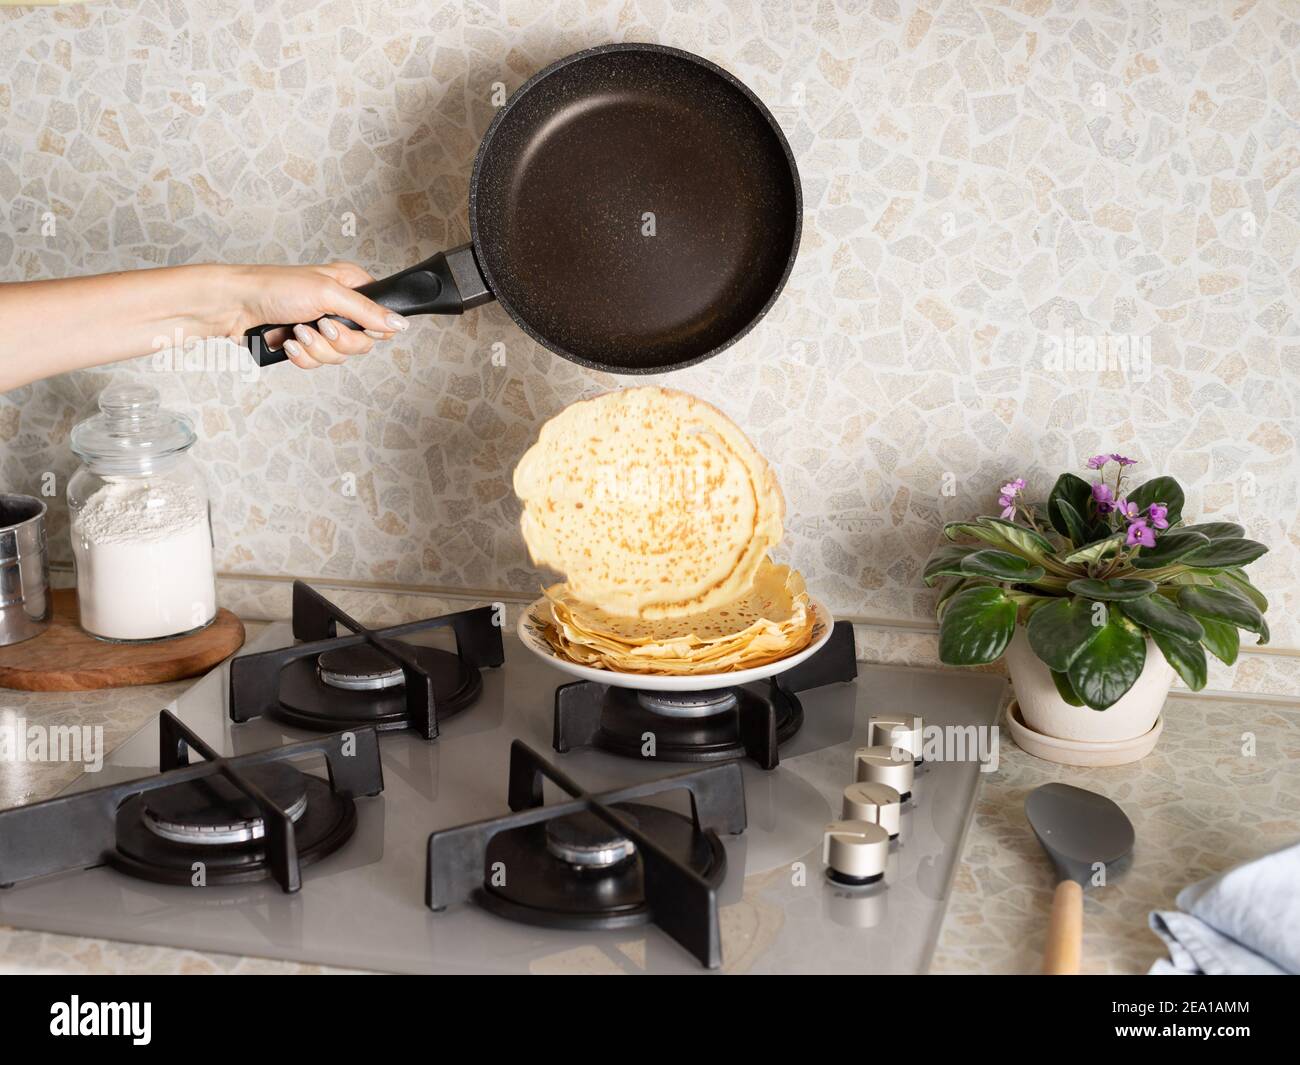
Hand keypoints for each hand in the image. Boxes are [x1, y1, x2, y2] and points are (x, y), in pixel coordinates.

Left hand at [231, 262, 408, 368]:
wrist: (234, 306)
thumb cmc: (274, 287)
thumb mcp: (327, 294)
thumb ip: (366, 311)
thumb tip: (399, 324)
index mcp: (351, 286)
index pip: (381, 318)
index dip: (369, 329)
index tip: (349, 323)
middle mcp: (340, 307)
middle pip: (361, 344)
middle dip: (336, 341)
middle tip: (319, 325)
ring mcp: (322, 328)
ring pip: (338, 357)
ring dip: (314, 348)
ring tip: (296, 331)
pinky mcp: (305, 344)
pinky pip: (317, 363)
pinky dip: (301, 356)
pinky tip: (287, 341)